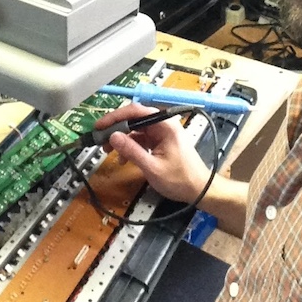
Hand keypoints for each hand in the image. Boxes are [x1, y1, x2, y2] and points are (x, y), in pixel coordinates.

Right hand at [95, 102, 210, 203]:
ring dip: (122, 139)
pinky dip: (130, 147)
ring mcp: (162, 133)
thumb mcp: (152, 167)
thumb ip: (132, 151)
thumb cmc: (181, 180)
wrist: (200, 190)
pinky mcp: (160, 141)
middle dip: (116, 129)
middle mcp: (163, 124)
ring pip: (135, 130)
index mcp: (165, 125)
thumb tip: (113, 137)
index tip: (100, 126)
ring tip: (109, 151)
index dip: (116, 117)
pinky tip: (123, 159)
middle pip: (134, 119)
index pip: (136, 111)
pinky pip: (141, 139)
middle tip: (101, 139)